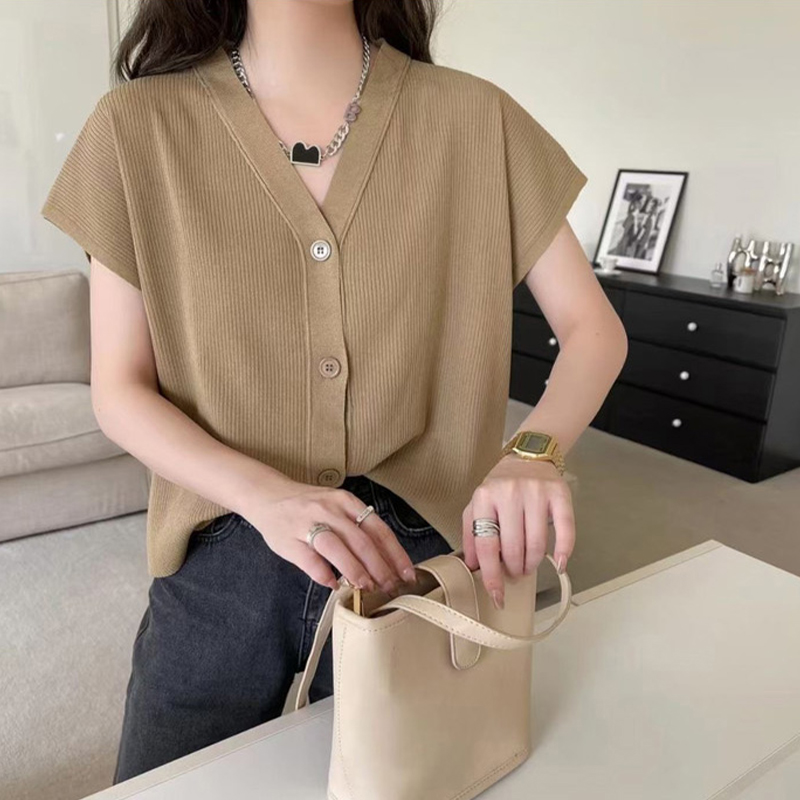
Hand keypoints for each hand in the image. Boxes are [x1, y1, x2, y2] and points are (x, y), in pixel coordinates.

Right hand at [241, 479, 417, 593]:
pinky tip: (334, 585)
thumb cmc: (308, 506)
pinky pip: (310, 561)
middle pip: (362, 541)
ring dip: (355, 571)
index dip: (395, 554)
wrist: (267, 496)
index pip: (379, 530)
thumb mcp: (337, 507)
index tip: (407, 574)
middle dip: (380, 568)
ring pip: (337, 549)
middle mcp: (330, 510)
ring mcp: (308, 523)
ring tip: (366, 587)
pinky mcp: (289, 540)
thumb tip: (386, 561)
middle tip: (389, 587)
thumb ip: (358, 529)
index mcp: (346, 502)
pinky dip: (324, 575)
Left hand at [462, 455, 574, 609]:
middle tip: (516, 572)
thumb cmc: (501, 487)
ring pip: (536, 543)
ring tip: (529, 565)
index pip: (486, 545)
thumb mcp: (478, 505)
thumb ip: (470, 533)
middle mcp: (509, 493)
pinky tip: (559, 562)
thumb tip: (471, 566)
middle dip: (514, 569)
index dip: (491, 575)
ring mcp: (536, 492)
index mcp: (484, 497)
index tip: (497, 595)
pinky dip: (563, 550)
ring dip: (533, 563)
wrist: (528, 457)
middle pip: (512, 547)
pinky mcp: (559, 493)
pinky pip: (565, 529)